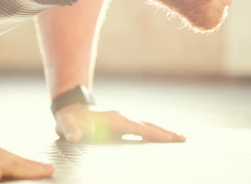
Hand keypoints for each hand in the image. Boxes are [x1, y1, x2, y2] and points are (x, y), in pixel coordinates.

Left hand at [54, 104, 186, 142]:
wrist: (71, 111)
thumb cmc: (70, 122)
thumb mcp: (66, 126)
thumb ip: (70, 131)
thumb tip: (74, 136)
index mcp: (114, 119)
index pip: (139, 128)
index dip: (154, 134)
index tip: (170, 138)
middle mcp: (123, 117)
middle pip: (149, 124)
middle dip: (166, 132)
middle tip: (185, 138)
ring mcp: (124, 119)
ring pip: (148, 124)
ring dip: (164, 131)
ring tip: (182, 137)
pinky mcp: (124, 123)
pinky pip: (143, 127)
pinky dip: (156, 130)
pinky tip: (165, 136)